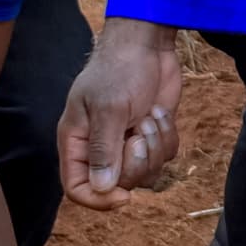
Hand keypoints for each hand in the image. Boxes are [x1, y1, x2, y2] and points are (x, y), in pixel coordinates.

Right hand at [57, 19, 181, 208]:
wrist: (147, 45)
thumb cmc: (119, 70)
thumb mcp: (109, 108)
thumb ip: (104, 149)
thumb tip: (103, 188)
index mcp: (77, 143)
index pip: (77, 188)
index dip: (98, 200)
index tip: (124, 197)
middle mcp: (100, 148)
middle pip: (118, 184)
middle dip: (137, 162)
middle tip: (140, 132)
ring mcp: (128, 142)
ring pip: (146, 173)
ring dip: (155, 146)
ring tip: (149, 116)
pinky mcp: (152, 134)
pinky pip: (165, 155)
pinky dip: (168, 135)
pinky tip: (159, 112)